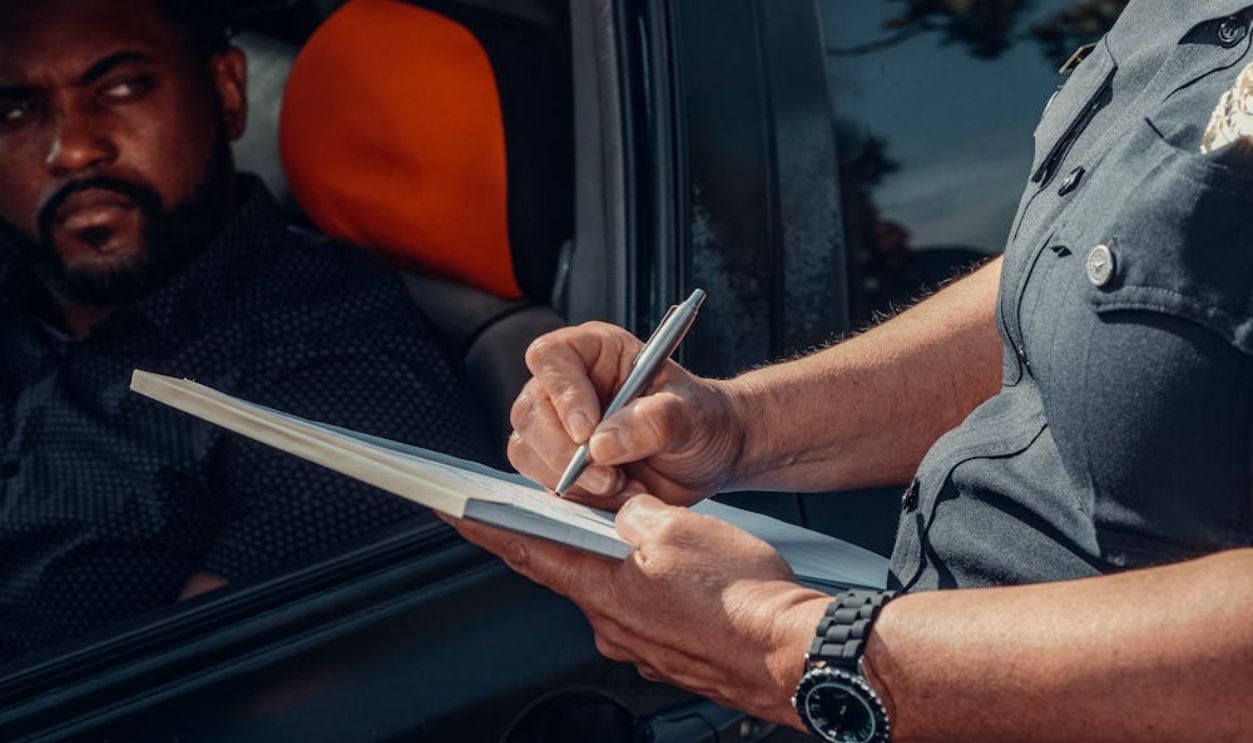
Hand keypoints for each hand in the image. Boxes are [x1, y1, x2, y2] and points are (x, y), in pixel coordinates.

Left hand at [443, 495, 829, 727]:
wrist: (796, 656)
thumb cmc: (745, 598)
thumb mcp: (680, 528)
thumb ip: (636, 515)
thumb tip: (624, 514)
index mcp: (603, 589)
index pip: (526, 551)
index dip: (486, 528)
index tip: (452, 511)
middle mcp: (613, 624)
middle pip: (570, 570)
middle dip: (564, 538)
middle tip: (563, 509)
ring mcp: (642, 645)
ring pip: (614, 590)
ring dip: (617, 563)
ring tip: (651, 536)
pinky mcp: (672, 655)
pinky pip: (648, 612)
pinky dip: (650, 588)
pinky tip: (682, 574)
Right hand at [510, 322, 745, 507]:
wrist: (710, 456)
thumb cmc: (702, 419)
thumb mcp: (692, 413)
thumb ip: (654, 421)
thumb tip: (602, 443)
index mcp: (594, 351)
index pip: (550, 358)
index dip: (563, 394)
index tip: (588, 431)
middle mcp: (567, 385)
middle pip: (530, 413)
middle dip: (565, 453)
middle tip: (610, 477)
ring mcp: (557, 427)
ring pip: (528, 452)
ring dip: (574, 481)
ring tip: (625, 486)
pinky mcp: (560, 465)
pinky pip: (546, 484)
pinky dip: (581, 498)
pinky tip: (621, 495)